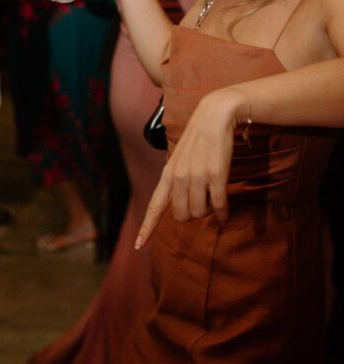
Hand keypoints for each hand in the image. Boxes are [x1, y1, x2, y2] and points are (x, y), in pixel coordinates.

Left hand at [136, 88, 249, 248]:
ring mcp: (197, 178)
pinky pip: (219, 206)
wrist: (215, 117)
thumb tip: (182, 207)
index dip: (146, 227)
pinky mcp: (216, 177)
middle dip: (191, 215)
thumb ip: (177, 182)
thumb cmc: (198, 140)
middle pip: (181, 216)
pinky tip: (225, 213)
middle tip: (201, 203)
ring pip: (200, 212)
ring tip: (212, 197)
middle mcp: (179, 178)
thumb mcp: (179, 159)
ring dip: (208, 211)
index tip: (139, 246)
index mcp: (168, 175)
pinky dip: (223, 213)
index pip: (153, 206)